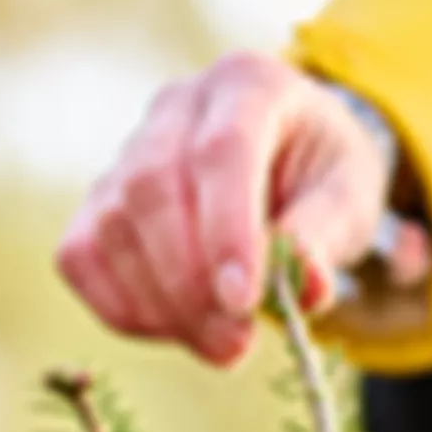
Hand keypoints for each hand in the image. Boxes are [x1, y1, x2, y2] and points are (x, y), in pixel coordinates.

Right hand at [56, 52, 416, 366]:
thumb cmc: (320, 177)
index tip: (242, 302)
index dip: (226, 230)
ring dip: (161, 304)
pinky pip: (82, 257)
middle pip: (152, 188)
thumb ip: (324, 238)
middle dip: (189, 282)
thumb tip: (303, 287)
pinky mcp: (98, 201)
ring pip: (112, 227)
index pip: (222, 150)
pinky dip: (122, 307)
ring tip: (220, 345)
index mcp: (248, 85)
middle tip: (234, 345)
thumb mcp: (348, 199)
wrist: (290, 160)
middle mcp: (177, 107)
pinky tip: (174, 328)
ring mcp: (128, 151)